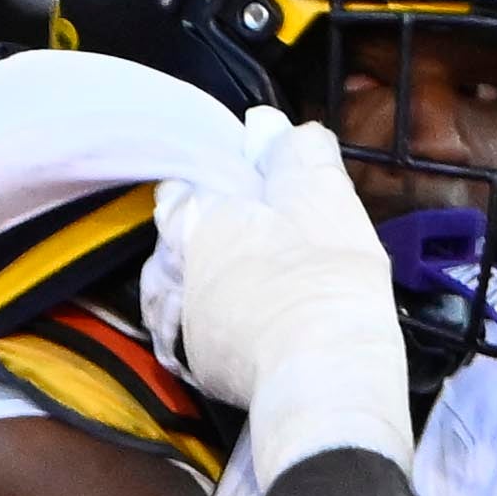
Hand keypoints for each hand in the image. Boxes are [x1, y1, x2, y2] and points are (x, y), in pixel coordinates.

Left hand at [147, 103, 407, 477]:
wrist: (322, 371)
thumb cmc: (326, 275)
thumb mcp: (324, 197)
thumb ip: (296, 155)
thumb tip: (267, 124)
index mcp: (201, 216)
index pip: (180, 191)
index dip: (206, 190)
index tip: (234, 198)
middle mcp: (175, 265)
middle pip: (171, 242)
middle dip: (195, 241)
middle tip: (241, 246)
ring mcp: (180, 318)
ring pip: (170, 291)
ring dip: (192, 287)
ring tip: (231, 292)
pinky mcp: (194, 366)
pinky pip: (183, 340)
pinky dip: (199, 333)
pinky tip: (227, 336)